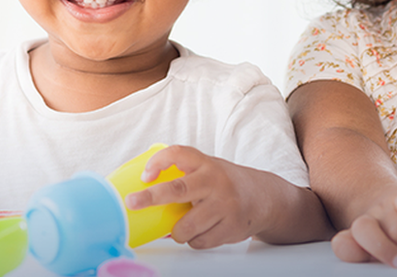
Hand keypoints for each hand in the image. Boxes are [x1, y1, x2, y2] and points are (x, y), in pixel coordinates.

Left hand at [124, 145, 263, 248]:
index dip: (158, 162)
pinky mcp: (231, 226)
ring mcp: (225, 205)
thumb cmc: (226, 184)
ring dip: (178, 231)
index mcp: (206, 164)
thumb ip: (184, 175)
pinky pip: (199, 241)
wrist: (264, 197)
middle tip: (133, 203)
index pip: (178, 154)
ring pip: (186, 226)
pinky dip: (194, 240)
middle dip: (151, 197)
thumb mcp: (207, 170)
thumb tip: (145, 196)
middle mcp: (215, 181)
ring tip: (184, 226)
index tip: (145, 175)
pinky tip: (204, 230)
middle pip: (178, 189)